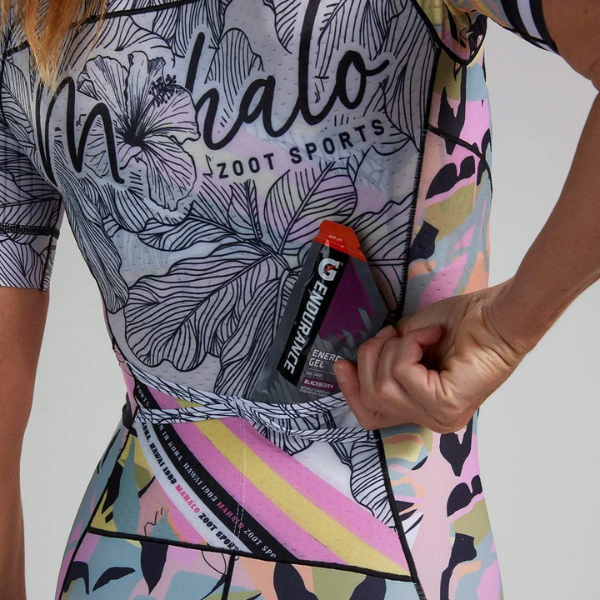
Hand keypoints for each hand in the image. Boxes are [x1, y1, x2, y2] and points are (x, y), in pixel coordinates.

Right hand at [333, 281, 530, 432]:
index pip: (371, 416)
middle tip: (393, 333)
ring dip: (396, 347)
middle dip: (372, 357)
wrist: (496, 315)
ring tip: (421, 333)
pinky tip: (433, 335)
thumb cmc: (459, 324)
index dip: (351, 392)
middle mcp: (430, 420)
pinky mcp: (447, 406)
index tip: (342, 364)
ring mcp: (439, 417)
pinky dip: (411, 345)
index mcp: (421, 409)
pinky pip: (403, 373)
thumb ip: (383, 359)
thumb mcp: (407, 342)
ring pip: (384, 386)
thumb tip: (349, 365)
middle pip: (372, 399)